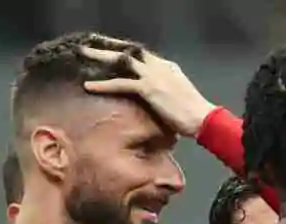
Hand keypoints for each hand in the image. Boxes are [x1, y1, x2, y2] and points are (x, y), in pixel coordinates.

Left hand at [80, 43, 215, 136]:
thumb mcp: (178, 94)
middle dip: (109, 46)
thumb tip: (155, 98)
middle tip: (90, 43)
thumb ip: (164, 90)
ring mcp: (153, 75)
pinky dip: (103, 84)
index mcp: (167, 67)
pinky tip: (89, 85)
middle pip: (129, 52)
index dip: (124, 50)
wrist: (202, 118)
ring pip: (122, 62)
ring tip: (83, 54)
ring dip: (101, 57)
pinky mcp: (149, 88)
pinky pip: (121, 84)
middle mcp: (159, 66)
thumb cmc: (193, 113)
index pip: (141, 54)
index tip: (111, 48)